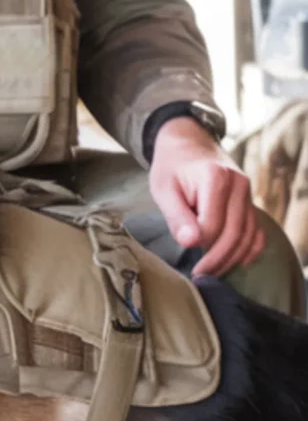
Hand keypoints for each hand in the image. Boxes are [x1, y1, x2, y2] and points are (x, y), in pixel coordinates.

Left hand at [148, 117, 262, 276]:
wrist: (187, 143)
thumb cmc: (171, 167)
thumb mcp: (163, 188)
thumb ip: (176, 215)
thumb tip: (191, 243)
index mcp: (215, 179)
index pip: (212, 224)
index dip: (198, 242)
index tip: (185, 251)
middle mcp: (239, 185)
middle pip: (234, 233)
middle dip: (217, 260)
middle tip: (199, 276)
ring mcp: (248, 193)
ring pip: (247, 235)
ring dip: (231, 259)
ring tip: (211, 273)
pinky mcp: (249, 201)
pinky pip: (256, 230)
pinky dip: (249, 249)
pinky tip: (236, 262)